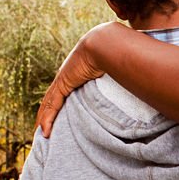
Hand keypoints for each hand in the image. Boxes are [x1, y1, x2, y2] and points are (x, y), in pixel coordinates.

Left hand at [35, 22, 118, 136]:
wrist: (105, 44)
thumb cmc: (113, 54)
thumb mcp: (114, 71)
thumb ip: (119, 79)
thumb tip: (137, 86)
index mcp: (75, 75)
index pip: (62, 94)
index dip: (56, 107)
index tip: (55, 119)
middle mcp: (66, 78)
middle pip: (52, 100)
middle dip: (46, 115)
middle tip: (43, 130)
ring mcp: (62, 81)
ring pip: (48, 105)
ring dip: (44, 120)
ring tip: (41, 134)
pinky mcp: (62, 84)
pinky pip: (52, 105)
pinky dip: (47, 118)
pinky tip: (44, 131)